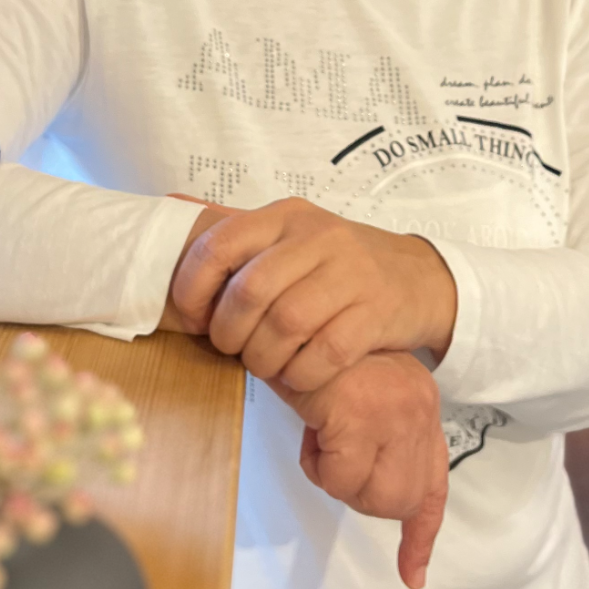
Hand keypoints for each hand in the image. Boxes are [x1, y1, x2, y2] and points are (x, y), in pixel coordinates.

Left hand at [169, 196, 456, 391]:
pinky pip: (324, 353)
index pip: (220, 244)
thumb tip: (170, 213)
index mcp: (285, 216)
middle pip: (250, 291)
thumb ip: (239, 238)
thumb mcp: (291, 236)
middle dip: (229, 332)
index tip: (193, 317)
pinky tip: (299, 375)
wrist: (417, 276)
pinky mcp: (375, 312)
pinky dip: (301, 375)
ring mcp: (350, 273)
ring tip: (265, 364)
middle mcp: (317, 237)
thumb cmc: (337, 264)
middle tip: (231, 349)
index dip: (193, 288)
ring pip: (285, 324)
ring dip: (263, 358)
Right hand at [269, 350, 448, 588]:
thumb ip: (374, 437)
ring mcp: (394, 412)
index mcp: (420, 404)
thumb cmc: (320, 357)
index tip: (414, 575)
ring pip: (370, 497)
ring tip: (321, 432)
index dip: (421, 533)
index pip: (432, 483)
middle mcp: (419, 409)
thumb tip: (376, 493)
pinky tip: (312, 425)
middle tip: (332, 453)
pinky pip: (338, 478)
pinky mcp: (361, 415)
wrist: (299, 317)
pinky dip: (315, 463)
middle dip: (359, 493)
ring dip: (335, 478)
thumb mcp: (359, 394)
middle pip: (400, 502)